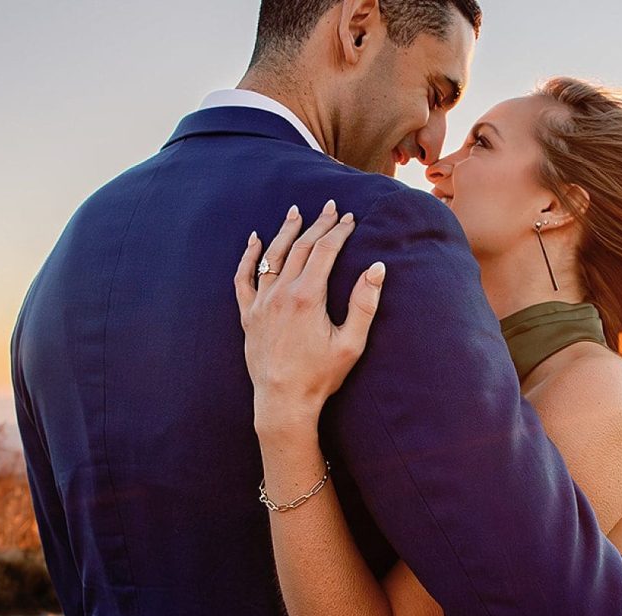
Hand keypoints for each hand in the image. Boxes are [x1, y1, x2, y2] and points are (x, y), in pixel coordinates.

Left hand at [234, 200, 386, 432]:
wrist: (283, 402)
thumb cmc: (321, 376)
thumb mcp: (351, 343)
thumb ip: (364, 303)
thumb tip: (377, 268)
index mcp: (307, 297)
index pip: (325, 251)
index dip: (339, 232)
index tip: (350, 219)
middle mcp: (281, 293)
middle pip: (300, 248)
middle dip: (317, 224)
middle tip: (330, 207)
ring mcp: (261, 303)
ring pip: (272, 256)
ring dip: (286, 232)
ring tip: (296, 212)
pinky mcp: (249, 315)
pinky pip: (244, 278)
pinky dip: (249, 256)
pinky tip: (254, 240)